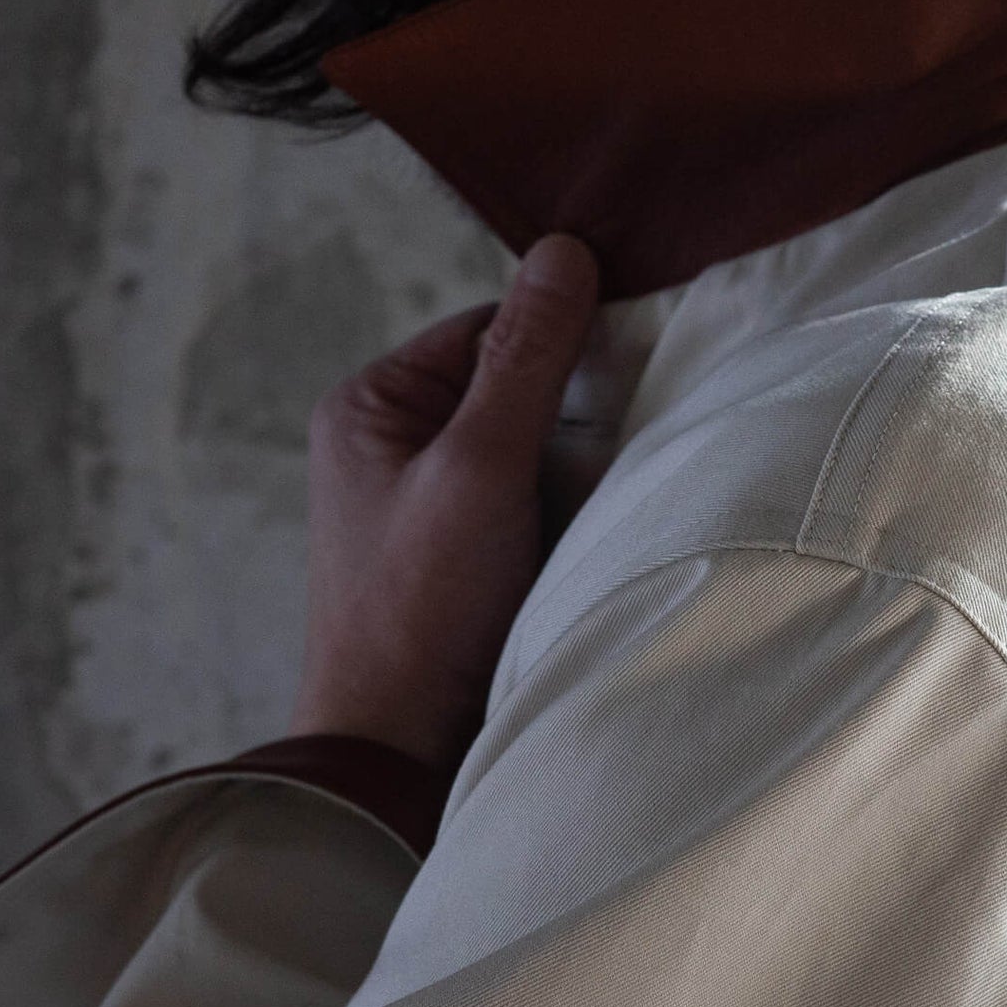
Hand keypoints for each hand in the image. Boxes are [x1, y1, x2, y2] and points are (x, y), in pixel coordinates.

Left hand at [289, 234, 600, 772]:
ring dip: (581, 475)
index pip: (489, 329)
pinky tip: (598, 541)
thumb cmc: (421, 610)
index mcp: (373, 407)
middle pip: (517, 390)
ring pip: (536, 455)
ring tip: (610, 502)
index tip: (633, 363)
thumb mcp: (479, 467)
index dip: (562, 343)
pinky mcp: (467, 563)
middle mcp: (395, 449)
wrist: (400, 755)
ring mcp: (432, 510)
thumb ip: (525, 361)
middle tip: (630, 443)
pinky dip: (573, 521)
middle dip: (578, 416)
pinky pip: (536, 512)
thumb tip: (565, 252)